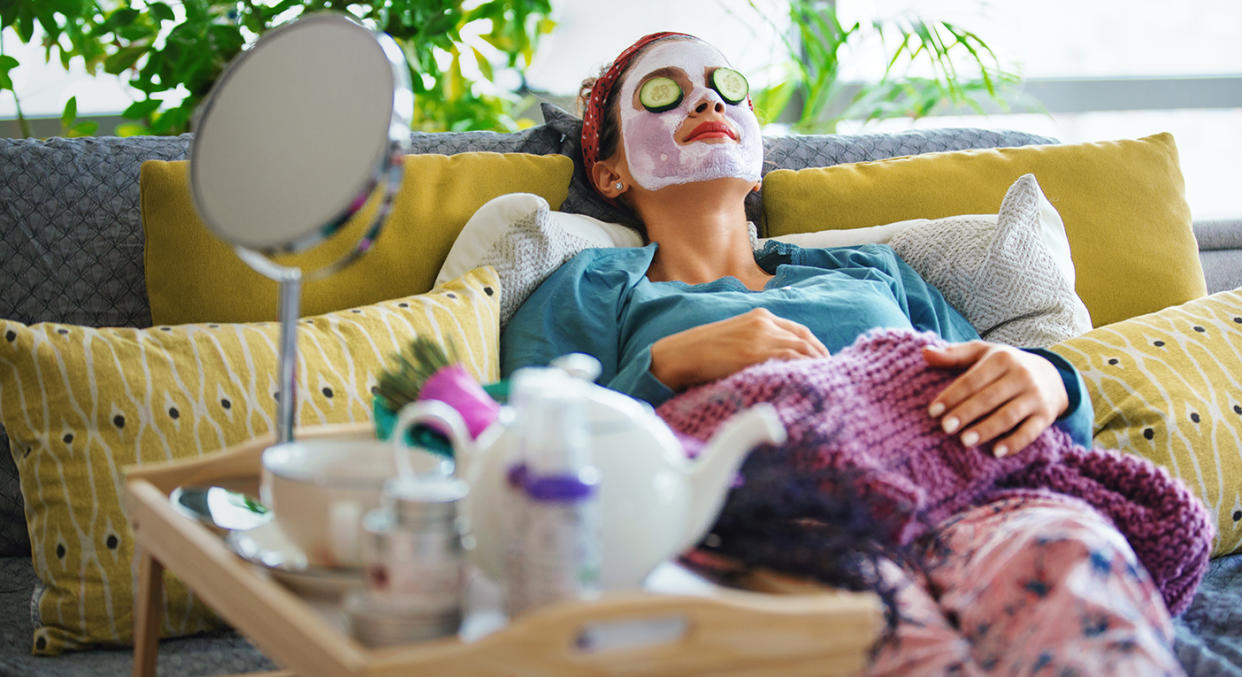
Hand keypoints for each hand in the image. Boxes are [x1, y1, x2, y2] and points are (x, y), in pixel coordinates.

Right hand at [650, 308, 828, 390]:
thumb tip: (776, 362)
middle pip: (806, 339)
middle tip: (831, 375)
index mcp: (759, 316)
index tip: (823, 362)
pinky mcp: (755, 353)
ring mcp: (760, 337)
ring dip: (817, 365)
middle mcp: (764, 322)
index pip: (799, 330)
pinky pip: (790, 360)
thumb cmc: (704, 352)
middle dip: (821, 357)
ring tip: (826, 381)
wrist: (681, 354)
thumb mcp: (735, 338)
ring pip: (802, 350)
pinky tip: (811, 381)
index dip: (815, 346)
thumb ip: (756, 342)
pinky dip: (805, 369)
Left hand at [923, 341, 1067, 457]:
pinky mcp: (1046, 416)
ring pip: (1008, 415)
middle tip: (946, 428)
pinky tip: (996, 452)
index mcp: (1002, 358)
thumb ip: (953, 355)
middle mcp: (1021, 375)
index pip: (972, 379)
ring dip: (986, 429)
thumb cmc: (1005, 365)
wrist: (1051, 376)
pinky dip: (1014, 443)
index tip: (933, 411)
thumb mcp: (982, 353)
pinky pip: (1030, 432)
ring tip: (965, 442)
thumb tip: (925, 352)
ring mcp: (1035, 396)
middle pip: (989, 398)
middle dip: (966, 413)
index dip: (952, 396)